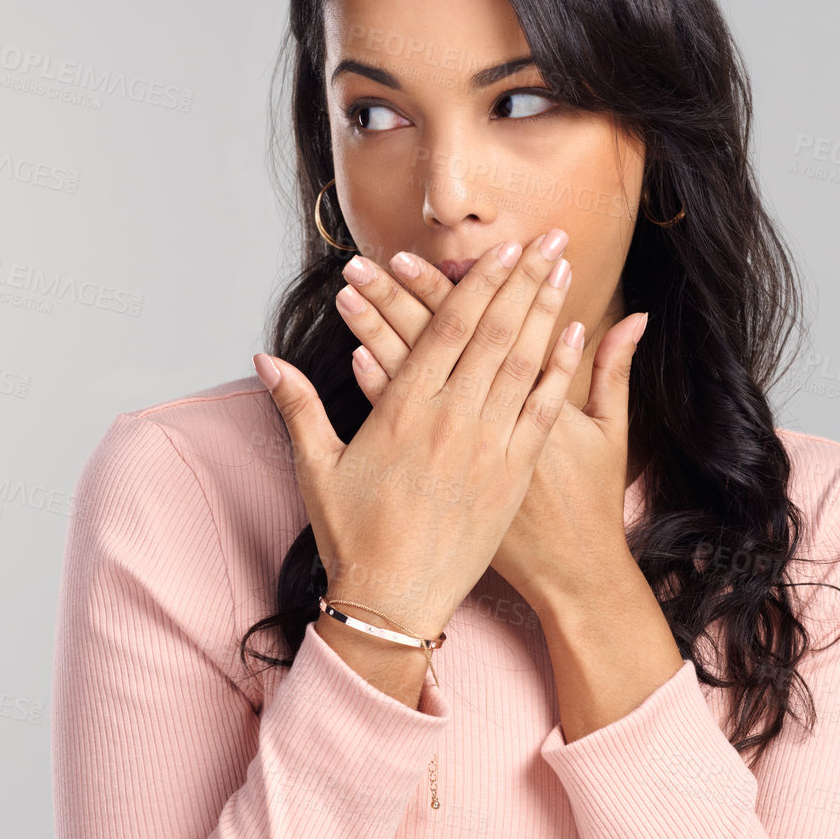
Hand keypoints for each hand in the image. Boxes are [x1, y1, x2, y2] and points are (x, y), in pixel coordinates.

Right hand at [252, 235, 584, 637]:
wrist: (394, 602)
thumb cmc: (352, 536)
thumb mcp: (317, 466)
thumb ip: (296, 406)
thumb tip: (263, 358)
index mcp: (402, 409)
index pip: (446, 327)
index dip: (476, 282)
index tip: (500, 248)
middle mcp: (449, 419)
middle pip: (494, 332)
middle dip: (523, 278)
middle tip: (549, 236)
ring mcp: (486, 446)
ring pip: (524, 362)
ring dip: (547, 309)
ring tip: (565, 268)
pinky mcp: (511, 475)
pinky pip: (543, 410)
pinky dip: (561, 369)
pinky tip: (576, 334)